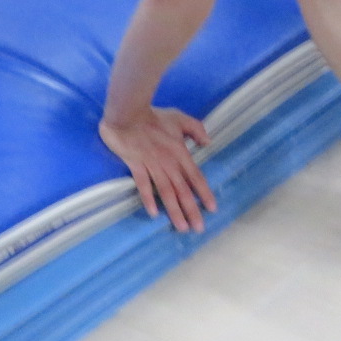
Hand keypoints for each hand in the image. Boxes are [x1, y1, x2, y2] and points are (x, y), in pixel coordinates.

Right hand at [99, 108, 214, 232]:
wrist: (128, 113)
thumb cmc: (154, 116)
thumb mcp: (179, 118)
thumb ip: (196, 129)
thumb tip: (208, 142)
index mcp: (180, 152)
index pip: (196, 176)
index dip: (204, 193)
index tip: (212, 208)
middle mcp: (169, 162)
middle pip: (183, 190)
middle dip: (192, 210)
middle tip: (199, 228)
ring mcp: (152, 165)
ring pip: (166, 192)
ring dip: (175, 210)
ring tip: (182, 227)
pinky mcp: (136, 166)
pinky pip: (144, 185)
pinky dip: (149, 199)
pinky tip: (154, 213)